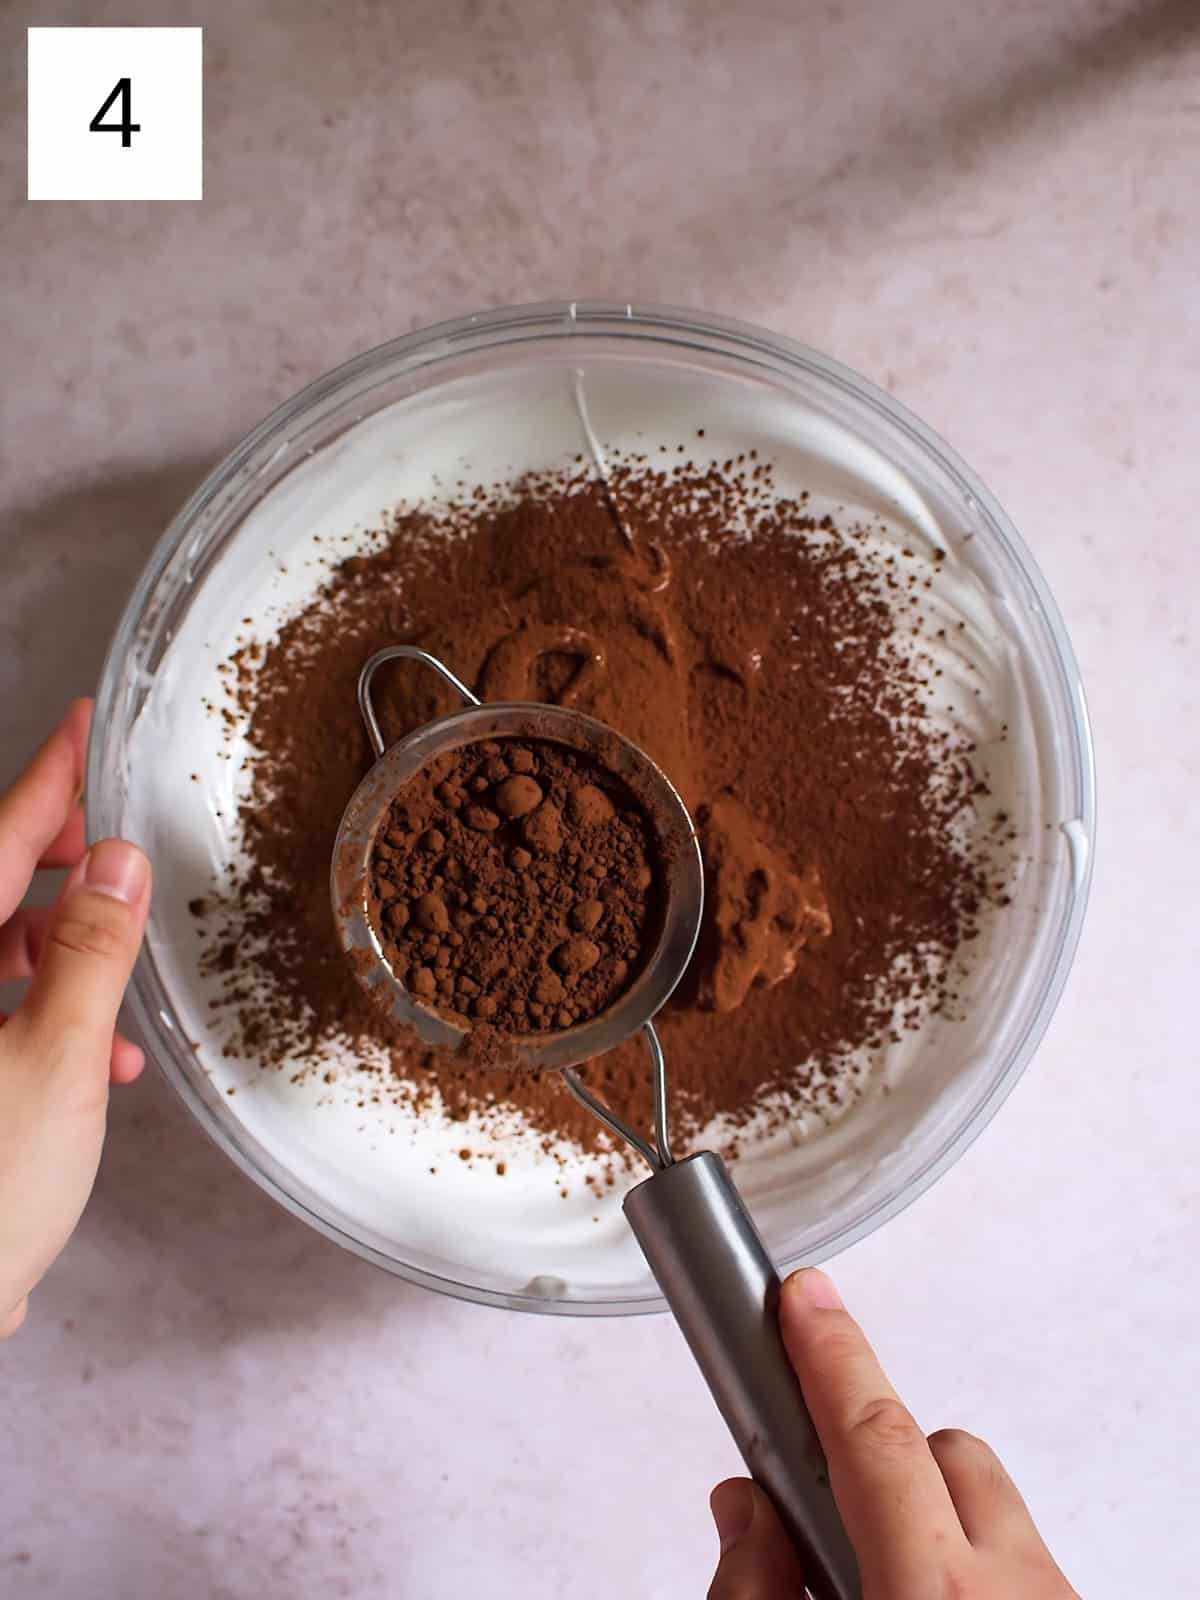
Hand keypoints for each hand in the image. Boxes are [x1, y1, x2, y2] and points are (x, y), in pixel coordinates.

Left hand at [0, 700, 150, 1337]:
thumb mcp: (58, 1062)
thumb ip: (89, 951)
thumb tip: (114, 861)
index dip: (49, 775)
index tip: (82, 722)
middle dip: (62, 872)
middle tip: (117, 860)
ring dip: (64, 958)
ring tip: (119, 998)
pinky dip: (49, 1014)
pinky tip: (101, 1058)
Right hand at [707, 1269, 1077, 1598]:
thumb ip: (753, 1590)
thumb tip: (747, 1508)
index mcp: (934, 1593)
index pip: (873, 1437)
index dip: (832, 1356)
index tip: (805, 1294)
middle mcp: (1015, 1591)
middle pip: (945, 1454)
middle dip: (879, 1460)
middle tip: (824, 1519)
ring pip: (991, 1510)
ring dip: (933, 1525)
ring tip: (884, 1586)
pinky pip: (1023, 1567)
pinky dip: (976, 1578)